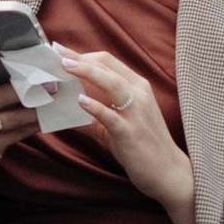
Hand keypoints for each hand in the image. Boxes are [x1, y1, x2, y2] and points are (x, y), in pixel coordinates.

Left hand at [59, 47, 194, 213]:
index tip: (60, 52)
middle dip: (80, 57)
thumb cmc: (141, 145)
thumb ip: (94, 113)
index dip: (83, 55)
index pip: (109, 62)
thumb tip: (64, 107)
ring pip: (113, 84)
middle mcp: (139, 95)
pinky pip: (112, 117)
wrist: (167, 171)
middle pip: (108, 67)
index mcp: (137, 88)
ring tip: (65, 66)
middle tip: (55, 52)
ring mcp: (137, 113)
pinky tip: (80, 101)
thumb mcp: (116, 123)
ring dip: (87, 72)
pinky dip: (96, 107)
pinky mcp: (131, 133)